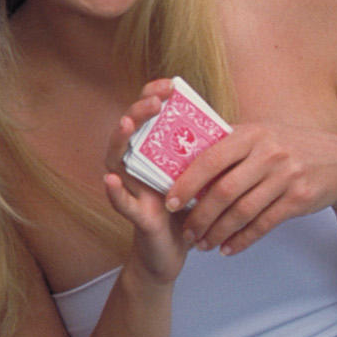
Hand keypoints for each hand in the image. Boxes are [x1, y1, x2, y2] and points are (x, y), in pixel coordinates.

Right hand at [102, 81, 188, 284]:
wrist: (175, 252)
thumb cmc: (187, 211)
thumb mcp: (198, 177)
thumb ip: (202, 154)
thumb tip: (225, 125)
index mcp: (153, 153)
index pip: (148, 116)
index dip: (153, 96)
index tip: (169, 84)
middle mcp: (137, 166)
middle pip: (129, 131)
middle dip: (139, 111)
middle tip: (154, 99)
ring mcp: (132, 189)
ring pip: (117, 160)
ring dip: (120, 140)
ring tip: (127, 124)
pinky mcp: (135, 216)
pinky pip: (121, 202)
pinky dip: (114, 191)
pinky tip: (112, 178)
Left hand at [163, 120, 336, 255]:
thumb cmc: (289, 148)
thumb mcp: (262, 135)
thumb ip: (229, 145)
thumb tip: (183, 161)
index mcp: (251, 134)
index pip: (210, 159)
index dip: (187, 183)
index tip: (170, 202)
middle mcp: (268, 153)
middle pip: (224, 190)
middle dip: (200, 215)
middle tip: (186, 231)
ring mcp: (286, 176)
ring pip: (243, 211)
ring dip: (219, 231)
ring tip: (203, 244)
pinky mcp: (298, 198)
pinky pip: (264, 224)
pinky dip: (243, 239)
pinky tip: (228, 248)